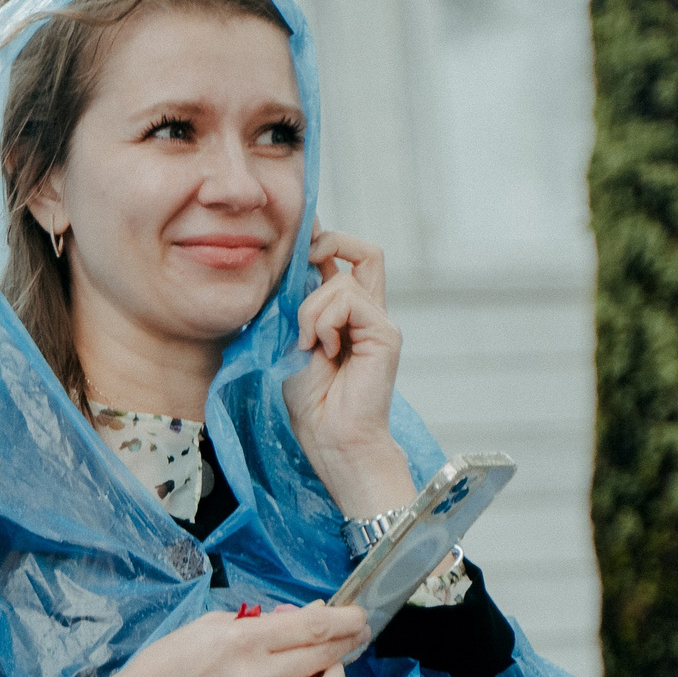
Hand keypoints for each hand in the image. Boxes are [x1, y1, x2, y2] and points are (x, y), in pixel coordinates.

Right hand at [20, 603, 364, 676]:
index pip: (316, 626)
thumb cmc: (162, 671)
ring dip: (333, 676)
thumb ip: (254, 622)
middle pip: (330, 656)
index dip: (346, 618)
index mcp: (244, 644)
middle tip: (356, 633)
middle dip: (350, 640)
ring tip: (320, 669)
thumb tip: (301, 618)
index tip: (357, 614)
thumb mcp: (203, 629)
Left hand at [281, 229, 415, 518]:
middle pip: (365, 251)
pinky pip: (348, 300)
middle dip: (327, 243)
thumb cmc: (311, 400)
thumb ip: (297, 307)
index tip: (298, 240)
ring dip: (310, 310)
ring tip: (308, 346)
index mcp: (348, 315)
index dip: (325, 241)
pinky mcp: (385, 333)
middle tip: (301, 261)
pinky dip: (324, 321)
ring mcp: (380, 321)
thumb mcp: (293, 341)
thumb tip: (292, 268)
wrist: (330, 436)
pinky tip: (323, 350)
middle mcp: (369, 312)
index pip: (347, 260)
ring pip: (341, 280)